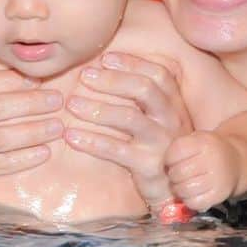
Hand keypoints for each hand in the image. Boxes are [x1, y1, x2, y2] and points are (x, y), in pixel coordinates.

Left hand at [62, 53, 191, 209]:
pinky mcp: (148, 165)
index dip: (133, 63)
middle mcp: (171, 119)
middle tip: (84, 76)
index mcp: (174, 103)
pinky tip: (71, 136)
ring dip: (97, 108)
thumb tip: (105, 68)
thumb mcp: (157, 118)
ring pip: (129, 117)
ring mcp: (161, 142)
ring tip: (71, 104)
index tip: (105, 58)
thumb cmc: (158, 146)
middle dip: (113, 80)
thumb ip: (141, 97)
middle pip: (145, 90)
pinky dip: (92, 141)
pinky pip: (117, 150)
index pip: (158, 74)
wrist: (175, 188)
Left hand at [165, 131, 239, 211]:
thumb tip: (163, 166)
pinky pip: (195, 202)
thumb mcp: (197, 139)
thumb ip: (179, 148)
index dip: (168, 159)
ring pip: (184, 189)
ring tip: (181, 185)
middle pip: (178, 172)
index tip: (171, 161)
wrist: (236, 162)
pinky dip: (188, 200)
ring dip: (178, 189)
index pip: (176, 151)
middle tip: (176, 175)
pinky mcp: (219, 195)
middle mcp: (212, 159)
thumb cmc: (208, 151)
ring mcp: (217, 178)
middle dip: (172, 175)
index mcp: (204, 142)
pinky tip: (191, 193)